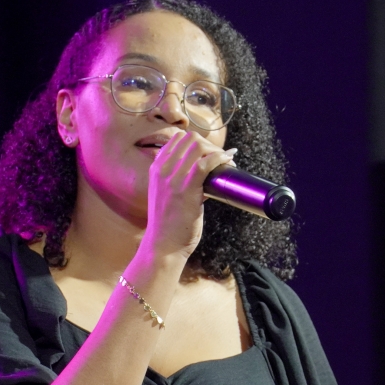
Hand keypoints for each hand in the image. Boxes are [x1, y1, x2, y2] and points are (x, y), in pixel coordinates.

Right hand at [143, 131, 235, 258]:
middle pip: (189, 138)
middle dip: (209, 144)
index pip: (178, 138)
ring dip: (216, 150)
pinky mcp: (186, 188)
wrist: (163, 245)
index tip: (209, 153)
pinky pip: (205, 163)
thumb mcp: (166, 195)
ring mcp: (173, 178)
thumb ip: (180, 181)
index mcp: (156, 168)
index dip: (197, 142)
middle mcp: (162, 169)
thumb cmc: (168, 225)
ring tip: (226, 161)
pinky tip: (227, 162)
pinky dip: (220, 158)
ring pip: (198, 146)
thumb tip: (206, 173)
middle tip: (220, 157)